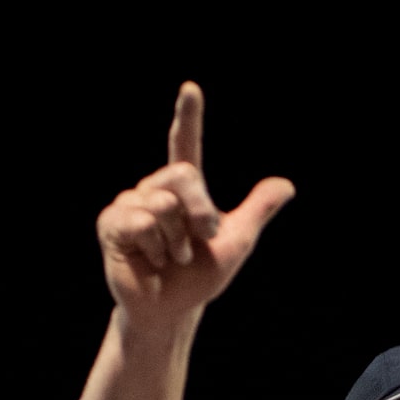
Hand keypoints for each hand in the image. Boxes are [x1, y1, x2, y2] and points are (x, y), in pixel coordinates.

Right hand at [96, 83, 294, 333]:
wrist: (173, 310)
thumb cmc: (200, 277)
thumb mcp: (236, 242)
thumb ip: (257, 210)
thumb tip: (286, 185)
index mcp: (183, 189)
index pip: (185, 144)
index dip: (188, 117)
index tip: (191, 89)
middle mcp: (154, 188)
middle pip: (183, 175)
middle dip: (201, 213)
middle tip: (199, 242)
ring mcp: (130, 203)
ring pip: (164, 204)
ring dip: (177, 241)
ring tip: (169, 257)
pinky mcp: (112, 222)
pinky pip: (142, 221)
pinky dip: (156, 247)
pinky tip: (150, 259)